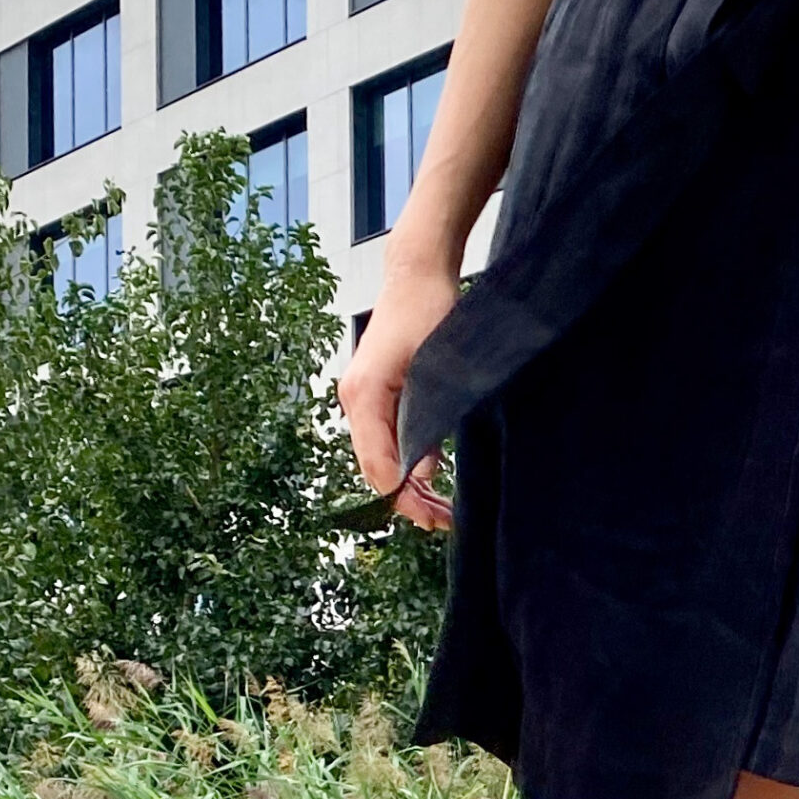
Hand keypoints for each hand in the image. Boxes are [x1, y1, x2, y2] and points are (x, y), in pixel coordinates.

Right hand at [338, 261, 462, 531]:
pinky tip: (430, 483)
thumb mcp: (436, 370)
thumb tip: (423, 470)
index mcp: (363, 396)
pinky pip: (387, 441)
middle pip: (376, 467)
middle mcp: (356, 401)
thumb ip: (426, 421)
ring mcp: (364, 399)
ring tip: (440, 511)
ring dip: (409, 487)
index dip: (400, 496)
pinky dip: (407, 465)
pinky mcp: (377, 396)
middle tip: (443, 522)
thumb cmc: (427, 310)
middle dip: (408, 499)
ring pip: (382, 458)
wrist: (418, 275)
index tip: (426, 516)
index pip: (376, 464)